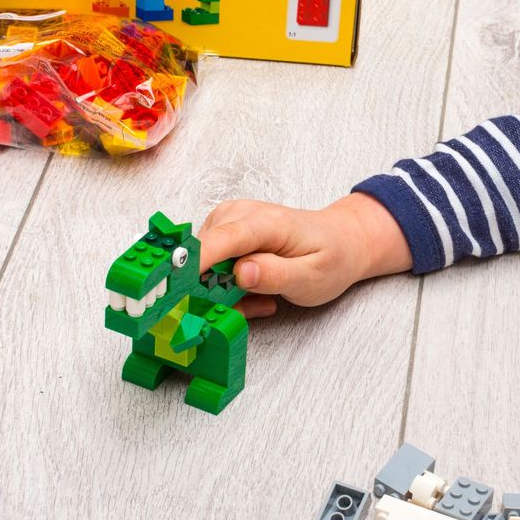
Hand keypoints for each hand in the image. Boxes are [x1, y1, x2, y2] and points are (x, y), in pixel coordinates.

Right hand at [197, 193, 412, 317]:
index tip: (177, 288)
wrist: (342, 240)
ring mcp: (228, 221)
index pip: (221, 240)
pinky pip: (210, 265)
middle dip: (217, 291)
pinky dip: (228, 285)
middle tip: (256, 305)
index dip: (195, 264)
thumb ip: (276, 276)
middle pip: (203, 256)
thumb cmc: (332, 257)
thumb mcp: (312, 277)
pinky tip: (255, 289)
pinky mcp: (223, 232)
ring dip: (225, 291)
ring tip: (263, 297)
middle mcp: (240, 214)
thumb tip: (241, 273)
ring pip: (203, 264)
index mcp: (265, 223)